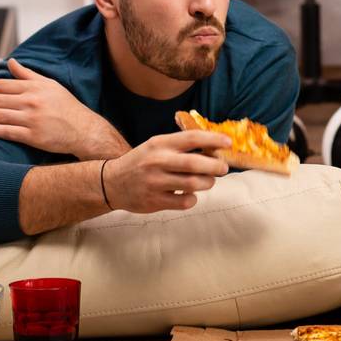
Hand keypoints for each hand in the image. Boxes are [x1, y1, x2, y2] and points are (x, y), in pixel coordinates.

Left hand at [0, 58, 129, 158]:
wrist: (84, 129)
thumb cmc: (66, 106)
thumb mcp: (49, 84)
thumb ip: (27, 74)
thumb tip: (10, 61)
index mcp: (34, 87)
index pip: (2, 85)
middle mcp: (31, 101)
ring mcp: (31, 119)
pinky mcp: (33, 135)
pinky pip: (6, 131)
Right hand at [102, 131, 232, 213]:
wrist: (112, 182)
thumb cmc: (142, 162)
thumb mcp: (156, 146)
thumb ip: (180, 146)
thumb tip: (213, 148)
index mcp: (160, 144)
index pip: (191, 138)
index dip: (213, 140)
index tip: (228, 143)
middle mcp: (157, 161)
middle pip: (194, 164)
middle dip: (215, 166)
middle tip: (223, 168)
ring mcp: (155, 182)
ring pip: (192, 184)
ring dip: (207, 183)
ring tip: (208, 181)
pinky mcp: (154, 201)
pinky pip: (183, 202)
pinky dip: (192, 199)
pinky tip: (190, 194)